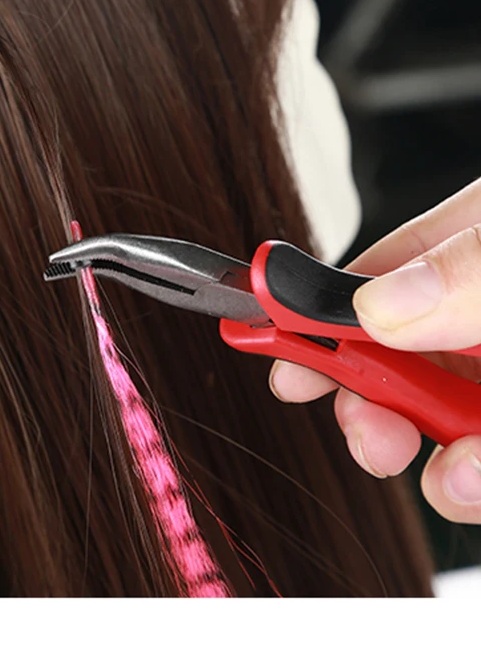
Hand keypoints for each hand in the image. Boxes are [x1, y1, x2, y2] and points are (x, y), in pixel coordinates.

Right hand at [270, 178, 480, 523]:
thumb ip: (470, 267)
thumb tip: (377, 306)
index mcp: (473, 250)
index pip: (376, 279)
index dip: (317, 316)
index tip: (272, 344)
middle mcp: (479, 316)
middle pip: (399, 361)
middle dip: (369, 403)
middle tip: (366, 429)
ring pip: (445, 427)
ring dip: (434, 464)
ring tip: (454, 473)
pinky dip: (474, 483)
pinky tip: (470, 479)